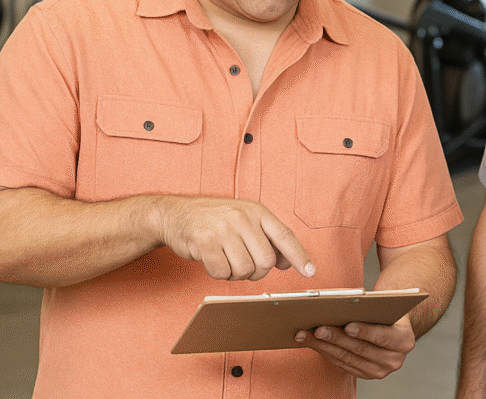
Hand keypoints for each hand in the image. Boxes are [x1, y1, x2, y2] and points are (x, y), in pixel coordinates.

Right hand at [152, 196, 313, 280]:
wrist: (175, 214)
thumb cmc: (213, 220)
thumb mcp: (244, 220)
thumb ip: (266, 238)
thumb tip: (288, 262)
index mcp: (257, 211)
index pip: (285, 236)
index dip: (299, 256)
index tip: (311, 272)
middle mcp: (243, 217)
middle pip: (266, 262)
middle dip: (257, 272)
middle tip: (243, 265)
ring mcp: (224, 228)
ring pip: (245, 270)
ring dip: (235, 273)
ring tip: (225, 259)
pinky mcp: (206, 242)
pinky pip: (222, 273)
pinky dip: (218, 273)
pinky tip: (212, 259)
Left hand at [294, 314, 415, 378]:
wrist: (393, 326)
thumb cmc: (386, 311)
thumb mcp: (387, 306)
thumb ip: (373, 307)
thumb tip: (347, 302)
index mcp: (404, 340)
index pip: (383, 337)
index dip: (365, 332)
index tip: (348, 325)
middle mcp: (394, 360)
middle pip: (360, 349)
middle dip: (337, 338)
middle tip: (318, 329)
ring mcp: (379, 371)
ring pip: (347, 359)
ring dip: (324, 346)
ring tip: (307, 335)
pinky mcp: (365, 375)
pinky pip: (342, 365)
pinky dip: (326, 353)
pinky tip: (313, 343)